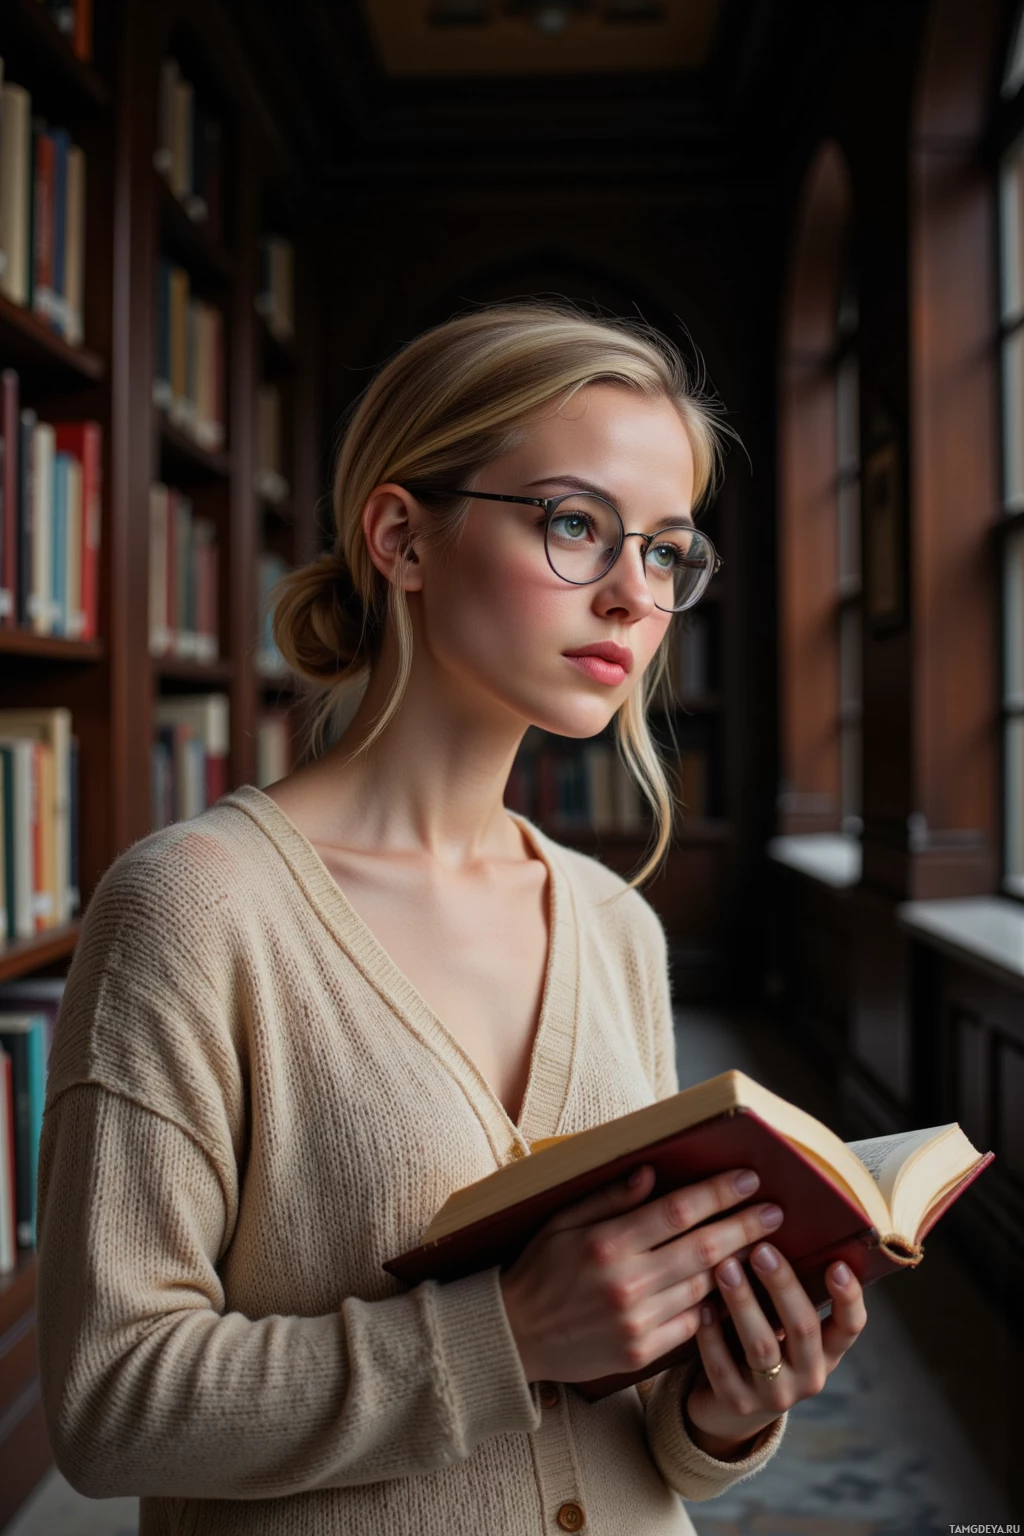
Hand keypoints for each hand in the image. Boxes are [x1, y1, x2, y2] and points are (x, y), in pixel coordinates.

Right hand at [498, 1162, 784, 1385]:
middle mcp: (626, 1282)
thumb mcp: (562, 1221)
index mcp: (607, 1242)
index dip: (719, 1193)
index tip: (750, 1179)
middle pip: (705, 1248)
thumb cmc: (539, 1269)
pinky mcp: (642, 1352)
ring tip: (765, 1246)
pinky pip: (694, 1324)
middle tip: (778, 1212)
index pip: (679, 1210)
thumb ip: (608, 1198)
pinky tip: (734, 1289)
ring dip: (740, 1265)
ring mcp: (637, 1321)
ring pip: (706, 1287)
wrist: (514, 1336)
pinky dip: (716, 1304)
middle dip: (747, 1226)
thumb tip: (650, 1173)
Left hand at [682, 1243, 867, 1459]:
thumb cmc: (761, 1339)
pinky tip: (699, 1307)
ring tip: (725, 1267)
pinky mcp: (738, 1404)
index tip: (837, 1264)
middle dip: (782, 1285)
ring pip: (762, 1346)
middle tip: (761, 1249)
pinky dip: (711, 1335)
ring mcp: (775, 1394)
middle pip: (803, 1328)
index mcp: (828, 1350)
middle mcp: (810, 1375)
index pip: (851, 1326)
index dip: (848, 1297)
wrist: (729, 1406)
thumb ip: (786, 1290)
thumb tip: (773, 1224)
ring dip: (743, 1303)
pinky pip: (724, 1368)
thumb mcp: (782, 1322)